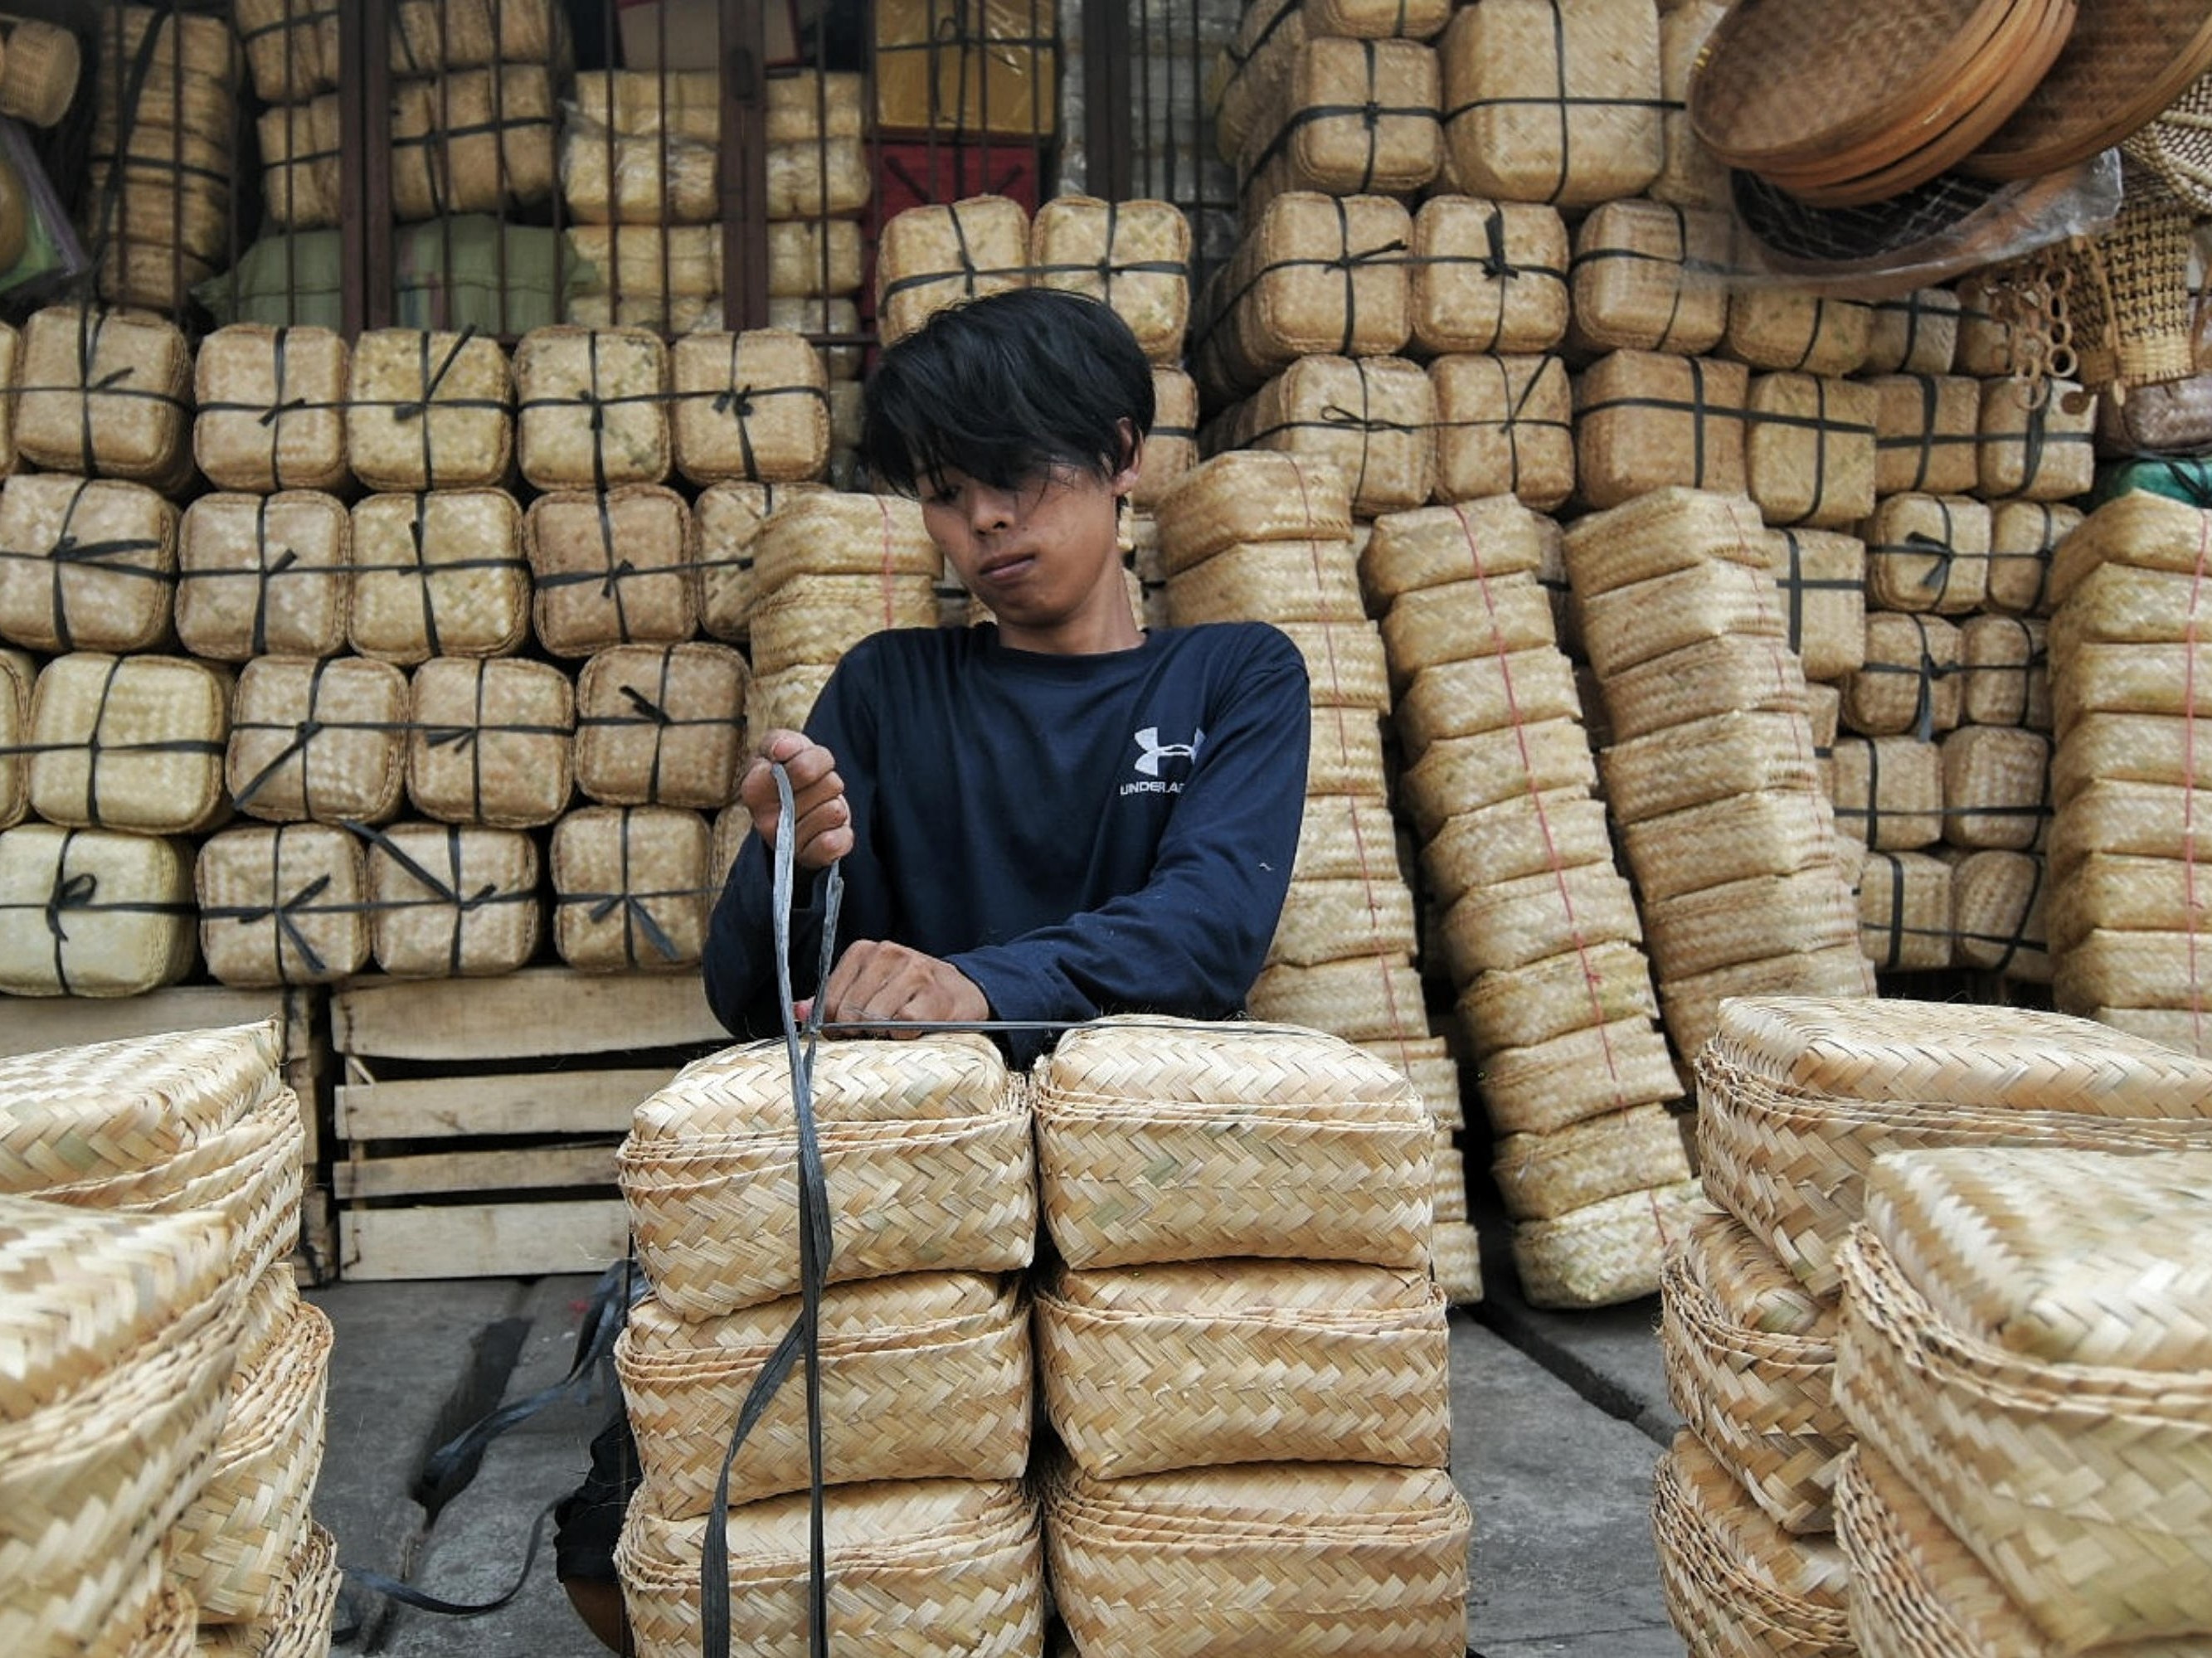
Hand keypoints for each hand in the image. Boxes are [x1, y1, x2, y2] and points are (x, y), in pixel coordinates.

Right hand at [739, 729, 850, 870]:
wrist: (799, 808)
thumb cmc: (789, 771)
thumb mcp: (782, 747)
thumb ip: (780, 741)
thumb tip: (784, 749)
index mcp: (753, 789)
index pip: (803, 769)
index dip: (815, 760)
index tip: (805, 759)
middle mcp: (765, 821)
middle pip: (826, 786)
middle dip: (827, 779)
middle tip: (816, 785)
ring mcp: (787, 843)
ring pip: (834, 811)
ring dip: (834, 802)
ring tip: (819, 804)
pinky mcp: (810, 858)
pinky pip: (837, 841)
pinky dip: (841, 830)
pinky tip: (829, 827)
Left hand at [811, 940, 989, 1035]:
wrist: (962, 991)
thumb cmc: (909, 993)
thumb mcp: (868, 987)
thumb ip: (832, 998)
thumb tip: (797, 1012)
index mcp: (864, 951)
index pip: (829, 997)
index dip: (832, 1023)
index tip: (844, 1031)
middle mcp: (888, 954)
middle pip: (849, 1010)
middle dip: (856, 1030)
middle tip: (871, 1033)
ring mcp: (913, 972)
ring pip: (874, 1018)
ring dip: (881, 1032)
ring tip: (893, 1028)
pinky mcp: (934, 995)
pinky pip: (903, 1025)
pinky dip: (904, 1034)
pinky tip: (911, 1029)